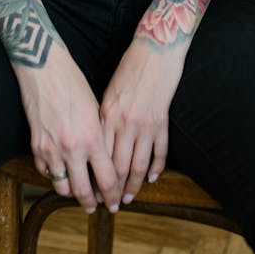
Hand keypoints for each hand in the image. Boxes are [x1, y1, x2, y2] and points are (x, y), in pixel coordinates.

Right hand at [15, 45, 120, 212]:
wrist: (44, 69)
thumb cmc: (74, 83)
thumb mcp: (96, 110)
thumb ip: (100, 138)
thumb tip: (104, 160)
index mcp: (92, 138)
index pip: (107, 180)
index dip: (112, 194)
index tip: (114, 201)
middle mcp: (72, 148)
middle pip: (83, 192)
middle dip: (92, 203)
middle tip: (96, 206)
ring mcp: (51, 149)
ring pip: (62, 187)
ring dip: (71, 192)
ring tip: (78, 191)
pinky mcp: (35, 146)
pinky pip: (46, 172)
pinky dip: (54, 176)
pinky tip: (60, 171)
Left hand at [100, 39, 184, 204]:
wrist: (155, 49)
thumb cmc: (130, 66)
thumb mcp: (109, 90)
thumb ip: (104, 116)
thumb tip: (98, 140)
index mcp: (107, 114)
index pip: (99, 155)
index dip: (96, 177)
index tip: (93, 191)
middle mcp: (124, 122)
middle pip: (117, 166)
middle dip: (113, 189)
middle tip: (111, 204)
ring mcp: (144, 124)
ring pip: (137, 165)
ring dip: (133, 185)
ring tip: (129, 198)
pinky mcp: (162, 121)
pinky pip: (159, 152)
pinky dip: (155, 168)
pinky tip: (150, 179)